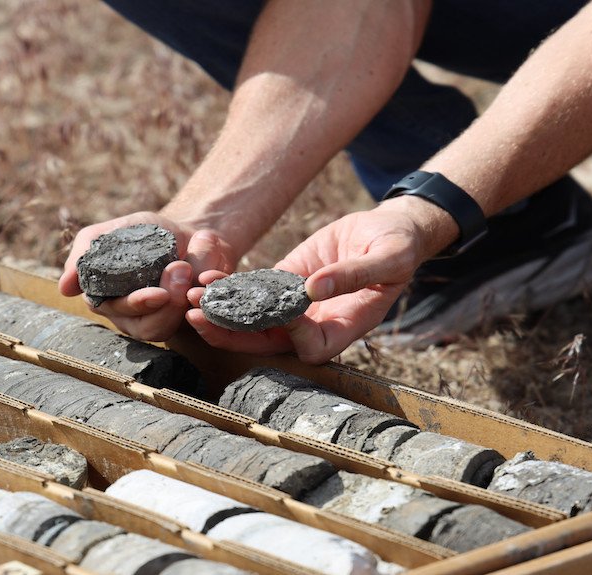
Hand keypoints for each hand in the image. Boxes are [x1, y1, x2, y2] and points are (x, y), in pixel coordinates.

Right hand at [59, 211, 234, 341]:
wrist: (189, 229)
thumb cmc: (144, 232)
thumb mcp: (108, 233)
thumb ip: (84, 254)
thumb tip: (64, 288)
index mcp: (109, 299)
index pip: (117, 312)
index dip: (137, 305)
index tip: (157, 293)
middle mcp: (132, 317)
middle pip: (145, 327)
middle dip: (165, 304)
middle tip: (181, 271)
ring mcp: (161, 321)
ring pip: (167, 329)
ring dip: (182, 304)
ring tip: (191, 271)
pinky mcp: (189, 321)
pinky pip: (195, 323)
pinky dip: (202, 301)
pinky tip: (206, 281)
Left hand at [186, 200, 451, 362]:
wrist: (392, 229)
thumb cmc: (399, 245)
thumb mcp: (388, 257)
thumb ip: (354, 275)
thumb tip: (314, 289)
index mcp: (347, 326)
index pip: (311, 346)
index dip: (291, 334)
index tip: (279, 308)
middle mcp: (317, 324)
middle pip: (270, 342)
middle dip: (233, 334)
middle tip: (200, 319)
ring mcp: (298, 306)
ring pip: (254, 321)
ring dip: (222, 314)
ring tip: (192, 300)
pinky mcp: (286, 282)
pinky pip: (253, 293)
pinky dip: (229, 290)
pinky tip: (205, 281)